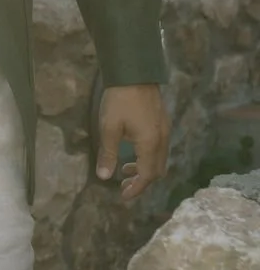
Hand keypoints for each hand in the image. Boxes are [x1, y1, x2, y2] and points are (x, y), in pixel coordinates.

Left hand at [97, 84, 169, 201]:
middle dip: (141, 182)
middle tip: (123, 187)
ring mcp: (165, 130)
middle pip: (157, 170)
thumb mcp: (109, 128)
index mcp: (150, 144)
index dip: (136, 189)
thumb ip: (109, 154)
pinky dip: (147, 157)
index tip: (123, 196)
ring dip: (144, 169)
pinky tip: (132, 152)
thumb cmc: (119, 100)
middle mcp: (162, 139)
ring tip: (124, 170)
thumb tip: (104, 177)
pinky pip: (159, 148)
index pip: (147, 175)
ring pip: (159, 159)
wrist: (134, 73)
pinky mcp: (163, 122)